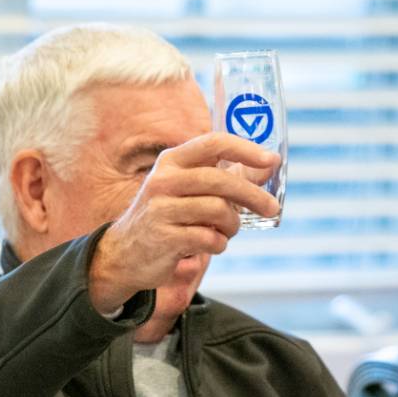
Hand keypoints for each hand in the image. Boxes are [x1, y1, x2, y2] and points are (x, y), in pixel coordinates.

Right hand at [84, 132, 279, 314]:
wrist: (125, 253)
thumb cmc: (168, 216)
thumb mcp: (191, 190)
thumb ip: (229, 176)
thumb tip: (272, 163)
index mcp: (172, 161)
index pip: (213, 143)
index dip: (245, 149)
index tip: (270, 160)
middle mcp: (163, 180)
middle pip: (219, 180)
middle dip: (252, 195)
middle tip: (272, 208)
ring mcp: (161, 209)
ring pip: (218, 210)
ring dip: (233, 225)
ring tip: (228, 230)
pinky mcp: (164, 238)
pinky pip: (209, 238)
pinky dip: (220, 243)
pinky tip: (213, 244)